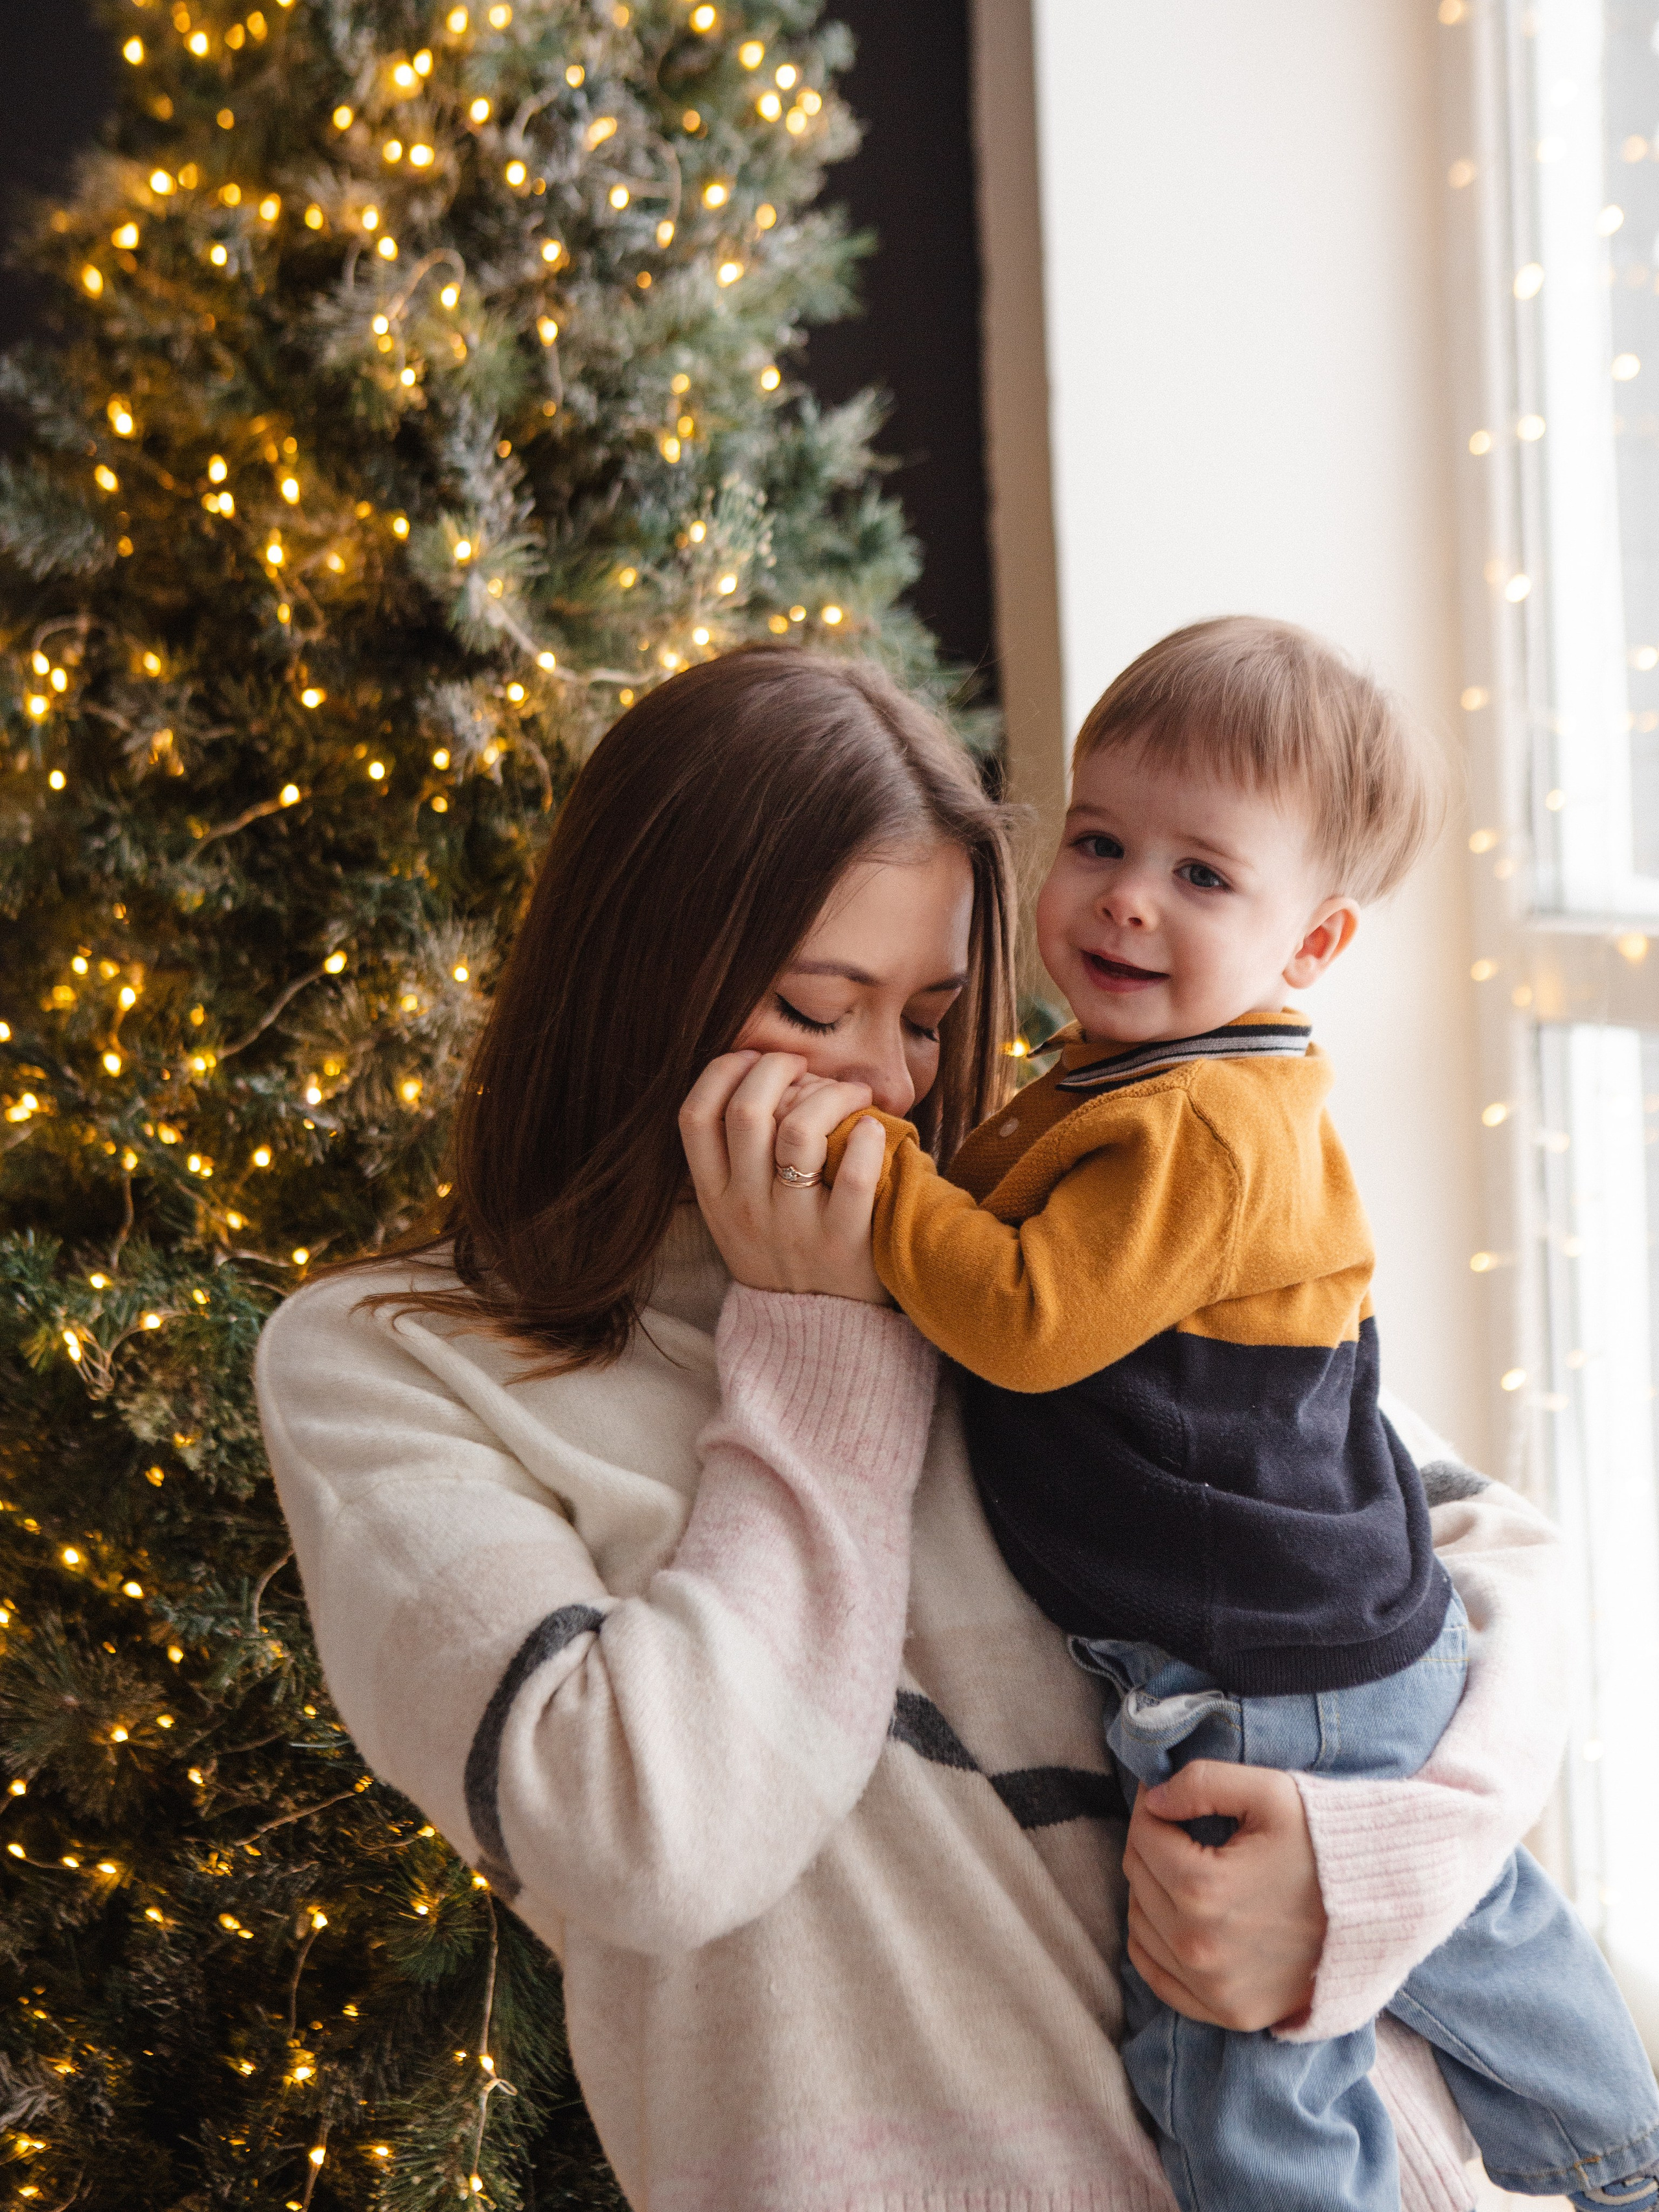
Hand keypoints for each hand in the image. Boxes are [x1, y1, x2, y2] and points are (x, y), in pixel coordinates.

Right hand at [678, 1051, 889, 1301]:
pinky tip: (874, 1128)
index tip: (752, 1058)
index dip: (722, 1072)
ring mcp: (793, 1226)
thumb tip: (758, 1078)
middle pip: (748, 1111)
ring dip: (830, 1094)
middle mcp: (746, 1209)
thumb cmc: (782, 1254)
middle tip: (805, 1065)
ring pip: (800, 1131)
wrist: (815, 1334)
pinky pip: (853, 1176)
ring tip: (851, 1093)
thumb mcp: (735, 1216)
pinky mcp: (843, 1243)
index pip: (694, 1116)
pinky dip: (866, 1139)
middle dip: (778, 1067)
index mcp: (715, 1197)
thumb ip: (734, 1159)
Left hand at [1122, 1761, 1326, 2030]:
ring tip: (1187, 1867)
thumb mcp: (1270, 1792)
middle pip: (1138, 1877)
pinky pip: (1156, 1974)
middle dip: (1152, 1843)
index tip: (1170, 1797)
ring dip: (1152, 1890)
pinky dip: (1155, 1941)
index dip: (1153, 1806)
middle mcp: (1199, 1947)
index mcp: (1203, 1889)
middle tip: (1181, 1827)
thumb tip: (1152, 1798)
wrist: (1382, 1911)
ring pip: (1140, 1923)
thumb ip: (1201, 1782)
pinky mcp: (1227, 2013)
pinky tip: (1178, 1914)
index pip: (1143, 1834)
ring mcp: (1212, 1988)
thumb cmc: (1325, 1845)